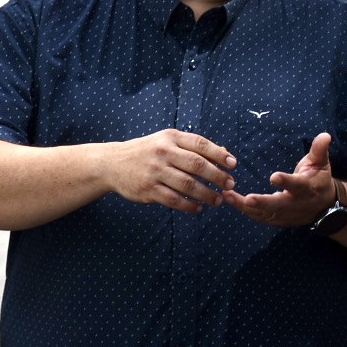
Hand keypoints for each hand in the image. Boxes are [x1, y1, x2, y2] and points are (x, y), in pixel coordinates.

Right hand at [105, 129, 236, 212]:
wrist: (113, 163)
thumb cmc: (147, 151)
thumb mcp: (167, 141)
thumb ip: (192, 146)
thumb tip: (224, 153)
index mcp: (170, 138)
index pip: (200, 144)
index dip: (219, 154)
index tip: (233, 164)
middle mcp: (163, 152)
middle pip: (197, 165)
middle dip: (217, 176)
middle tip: (229, 185)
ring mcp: (155, 171)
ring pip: (187, 185)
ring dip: (206, 194)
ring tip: (218, 200)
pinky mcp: (148, 189)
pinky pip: (173, 200)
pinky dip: (189, 206)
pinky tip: (198, 208)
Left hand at [225, 133, 334, 227]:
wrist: (324, 207)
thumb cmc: (319, 180)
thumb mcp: (321, 164)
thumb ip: (319, 150)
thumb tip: (324, 135)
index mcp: (307, 188)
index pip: (296, 185)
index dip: (286, 181)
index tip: (273, 177)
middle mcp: (295, 203)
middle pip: (278, 205)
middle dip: (262, 203)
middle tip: (247, 198)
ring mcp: (286, 214)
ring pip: (265, 213)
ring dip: (245, 207)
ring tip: (227, 196)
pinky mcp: (278, 220)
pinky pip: (260, 217)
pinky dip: (245, 211)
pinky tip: (230, 201)